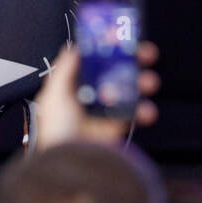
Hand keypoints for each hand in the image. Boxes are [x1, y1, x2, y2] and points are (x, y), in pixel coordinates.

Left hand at [34, 40, 159, 149]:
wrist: (70, 164)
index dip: (109, 49)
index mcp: (72, 87)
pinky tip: (146, 110)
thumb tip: (74, 47)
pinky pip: (135, 113)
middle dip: (133, 62)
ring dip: (142, 83)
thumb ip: (65, 69)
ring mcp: (104, 112)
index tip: (124, 38)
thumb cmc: (57, 131)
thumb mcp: (54, 94)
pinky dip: (144, 110)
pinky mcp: (116, 128)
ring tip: (148, 83)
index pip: (94, 62)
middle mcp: (89, 97)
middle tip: (145, 55)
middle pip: (115, 72)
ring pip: (129, 90)